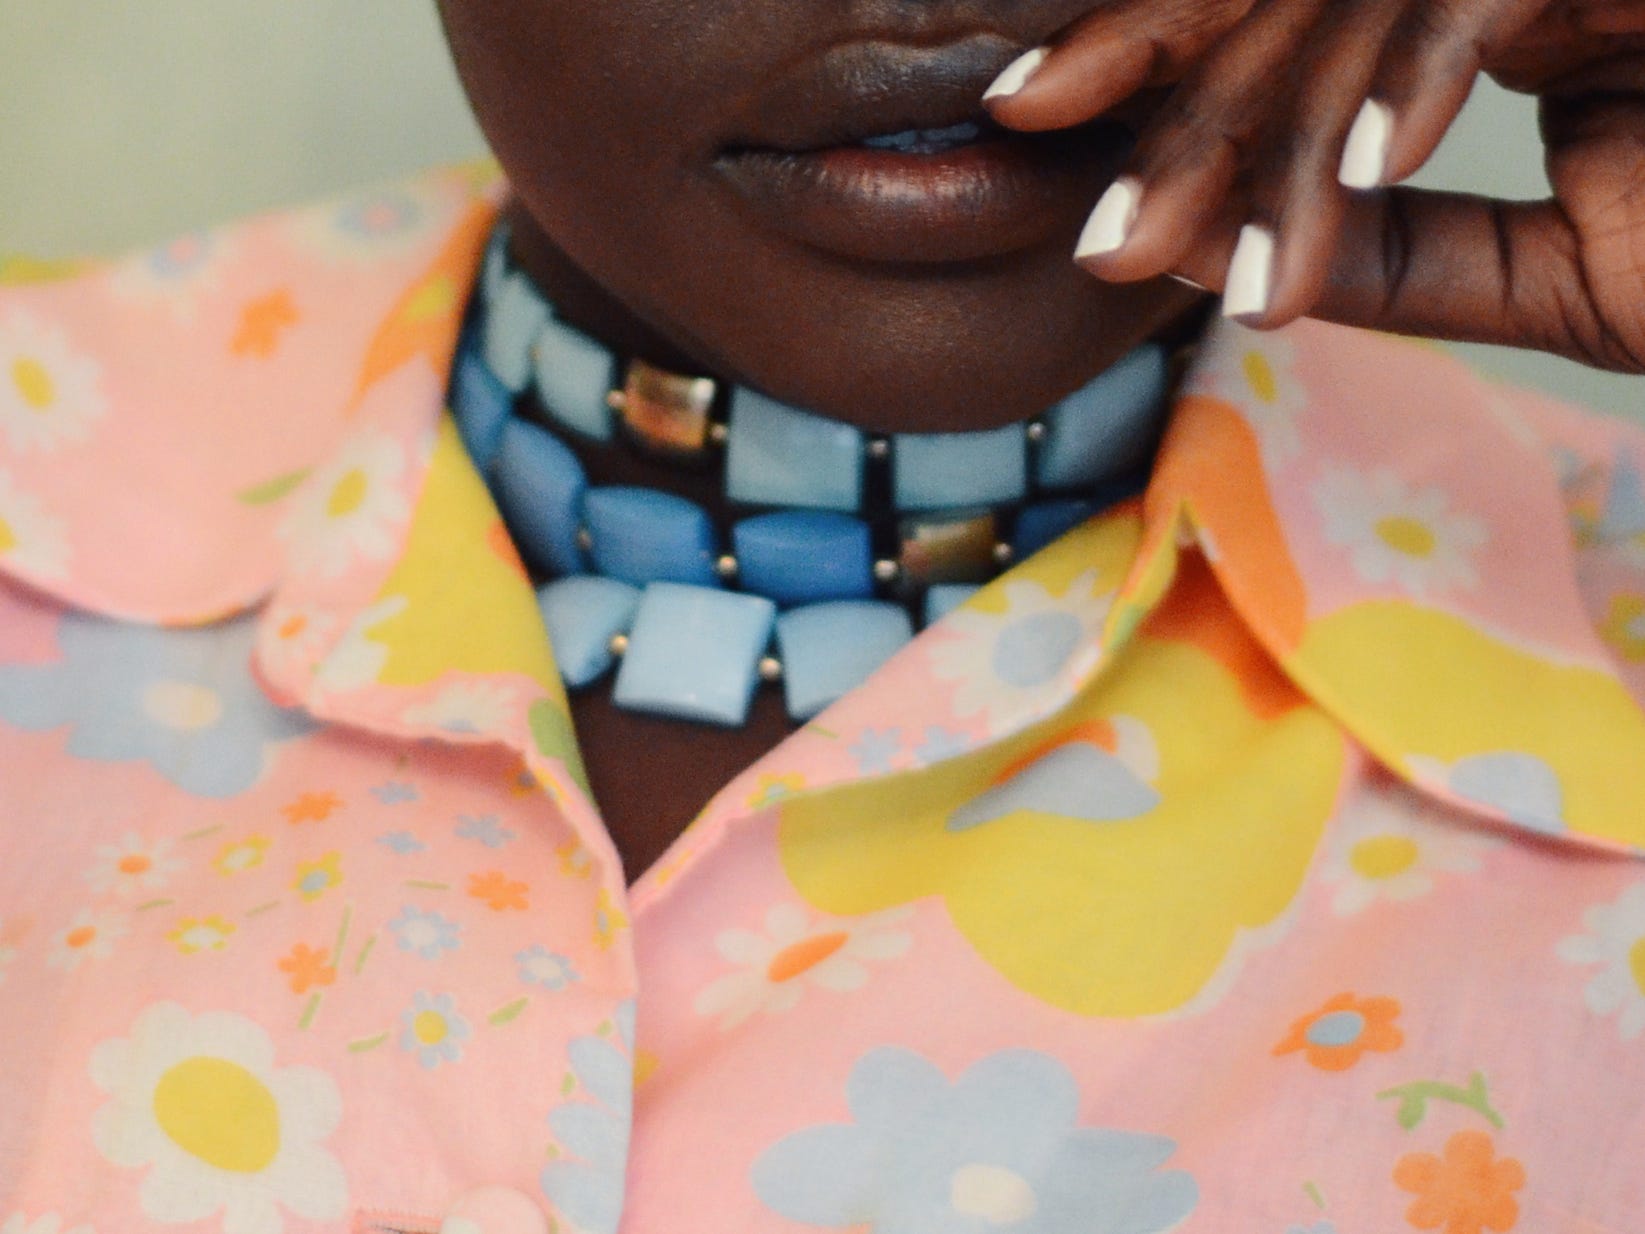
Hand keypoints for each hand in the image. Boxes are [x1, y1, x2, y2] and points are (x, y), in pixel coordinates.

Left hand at [985, 0, 1644, 371]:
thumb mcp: (1554, 279)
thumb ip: (1406, 261)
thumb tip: (1216, 264)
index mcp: (1485, 13)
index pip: (1292, 32)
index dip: (1158, 79)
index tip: (1036, 130)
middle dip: (1168, 98)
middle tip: (1067, 187)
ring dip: (1268, 134)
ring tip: (1177, 254)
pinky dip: (1420, 71)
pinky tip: (1365, 165)